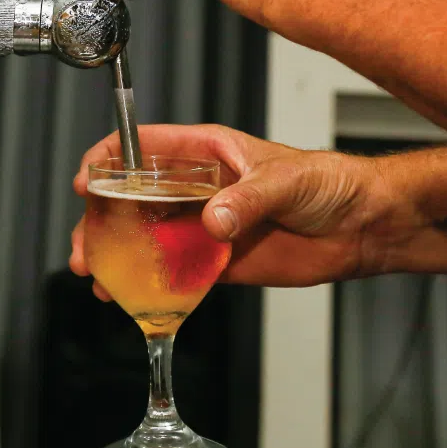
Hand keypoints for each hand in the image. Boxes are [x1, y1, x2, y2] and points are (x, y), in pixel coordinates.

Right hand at [69, 124, 383, 297]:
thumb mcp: (287, 180)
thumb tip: (212, 221)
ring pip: (147, 239)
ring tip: (95, 277)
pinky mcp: (219, 262)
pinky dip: (151, 287)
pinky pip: (176, 274)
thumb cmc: (329, 183)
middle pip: (132, 199)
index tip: (88, 183)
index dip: (108, 161)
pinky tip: (129, 299)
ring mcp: (206, 226)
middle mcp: (198, 188)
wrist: (360, 225)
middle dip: (102, 221)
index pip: (142, 147)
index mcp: (208, 153)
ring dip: (117, 258)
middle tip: (86, 249)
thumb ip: (248, 199)